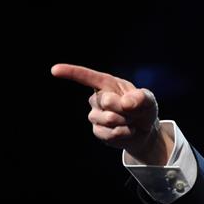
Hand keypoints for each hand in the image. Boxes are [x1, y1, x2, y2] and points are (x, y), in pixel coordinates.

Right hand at [50, 63, 171, 163]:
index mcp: (106, 84)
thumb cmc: (144, 109)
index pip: (87, 77)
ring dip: (126, 122)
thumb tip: (125, 103)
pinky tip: (127, 131)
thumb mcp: (148, 100)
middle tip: (133, 112)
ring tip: (130, 121)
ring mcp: (95, 115)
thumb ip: (141, 98)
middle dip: (125, 109)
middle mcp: (97, 99)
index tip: (55, 70)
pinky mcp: (98, 131)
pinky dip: (124, 133)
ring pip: (108, 119)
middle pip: (106, 101)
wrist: (145, 131)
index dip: (71, 72)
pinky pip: (109, 133)